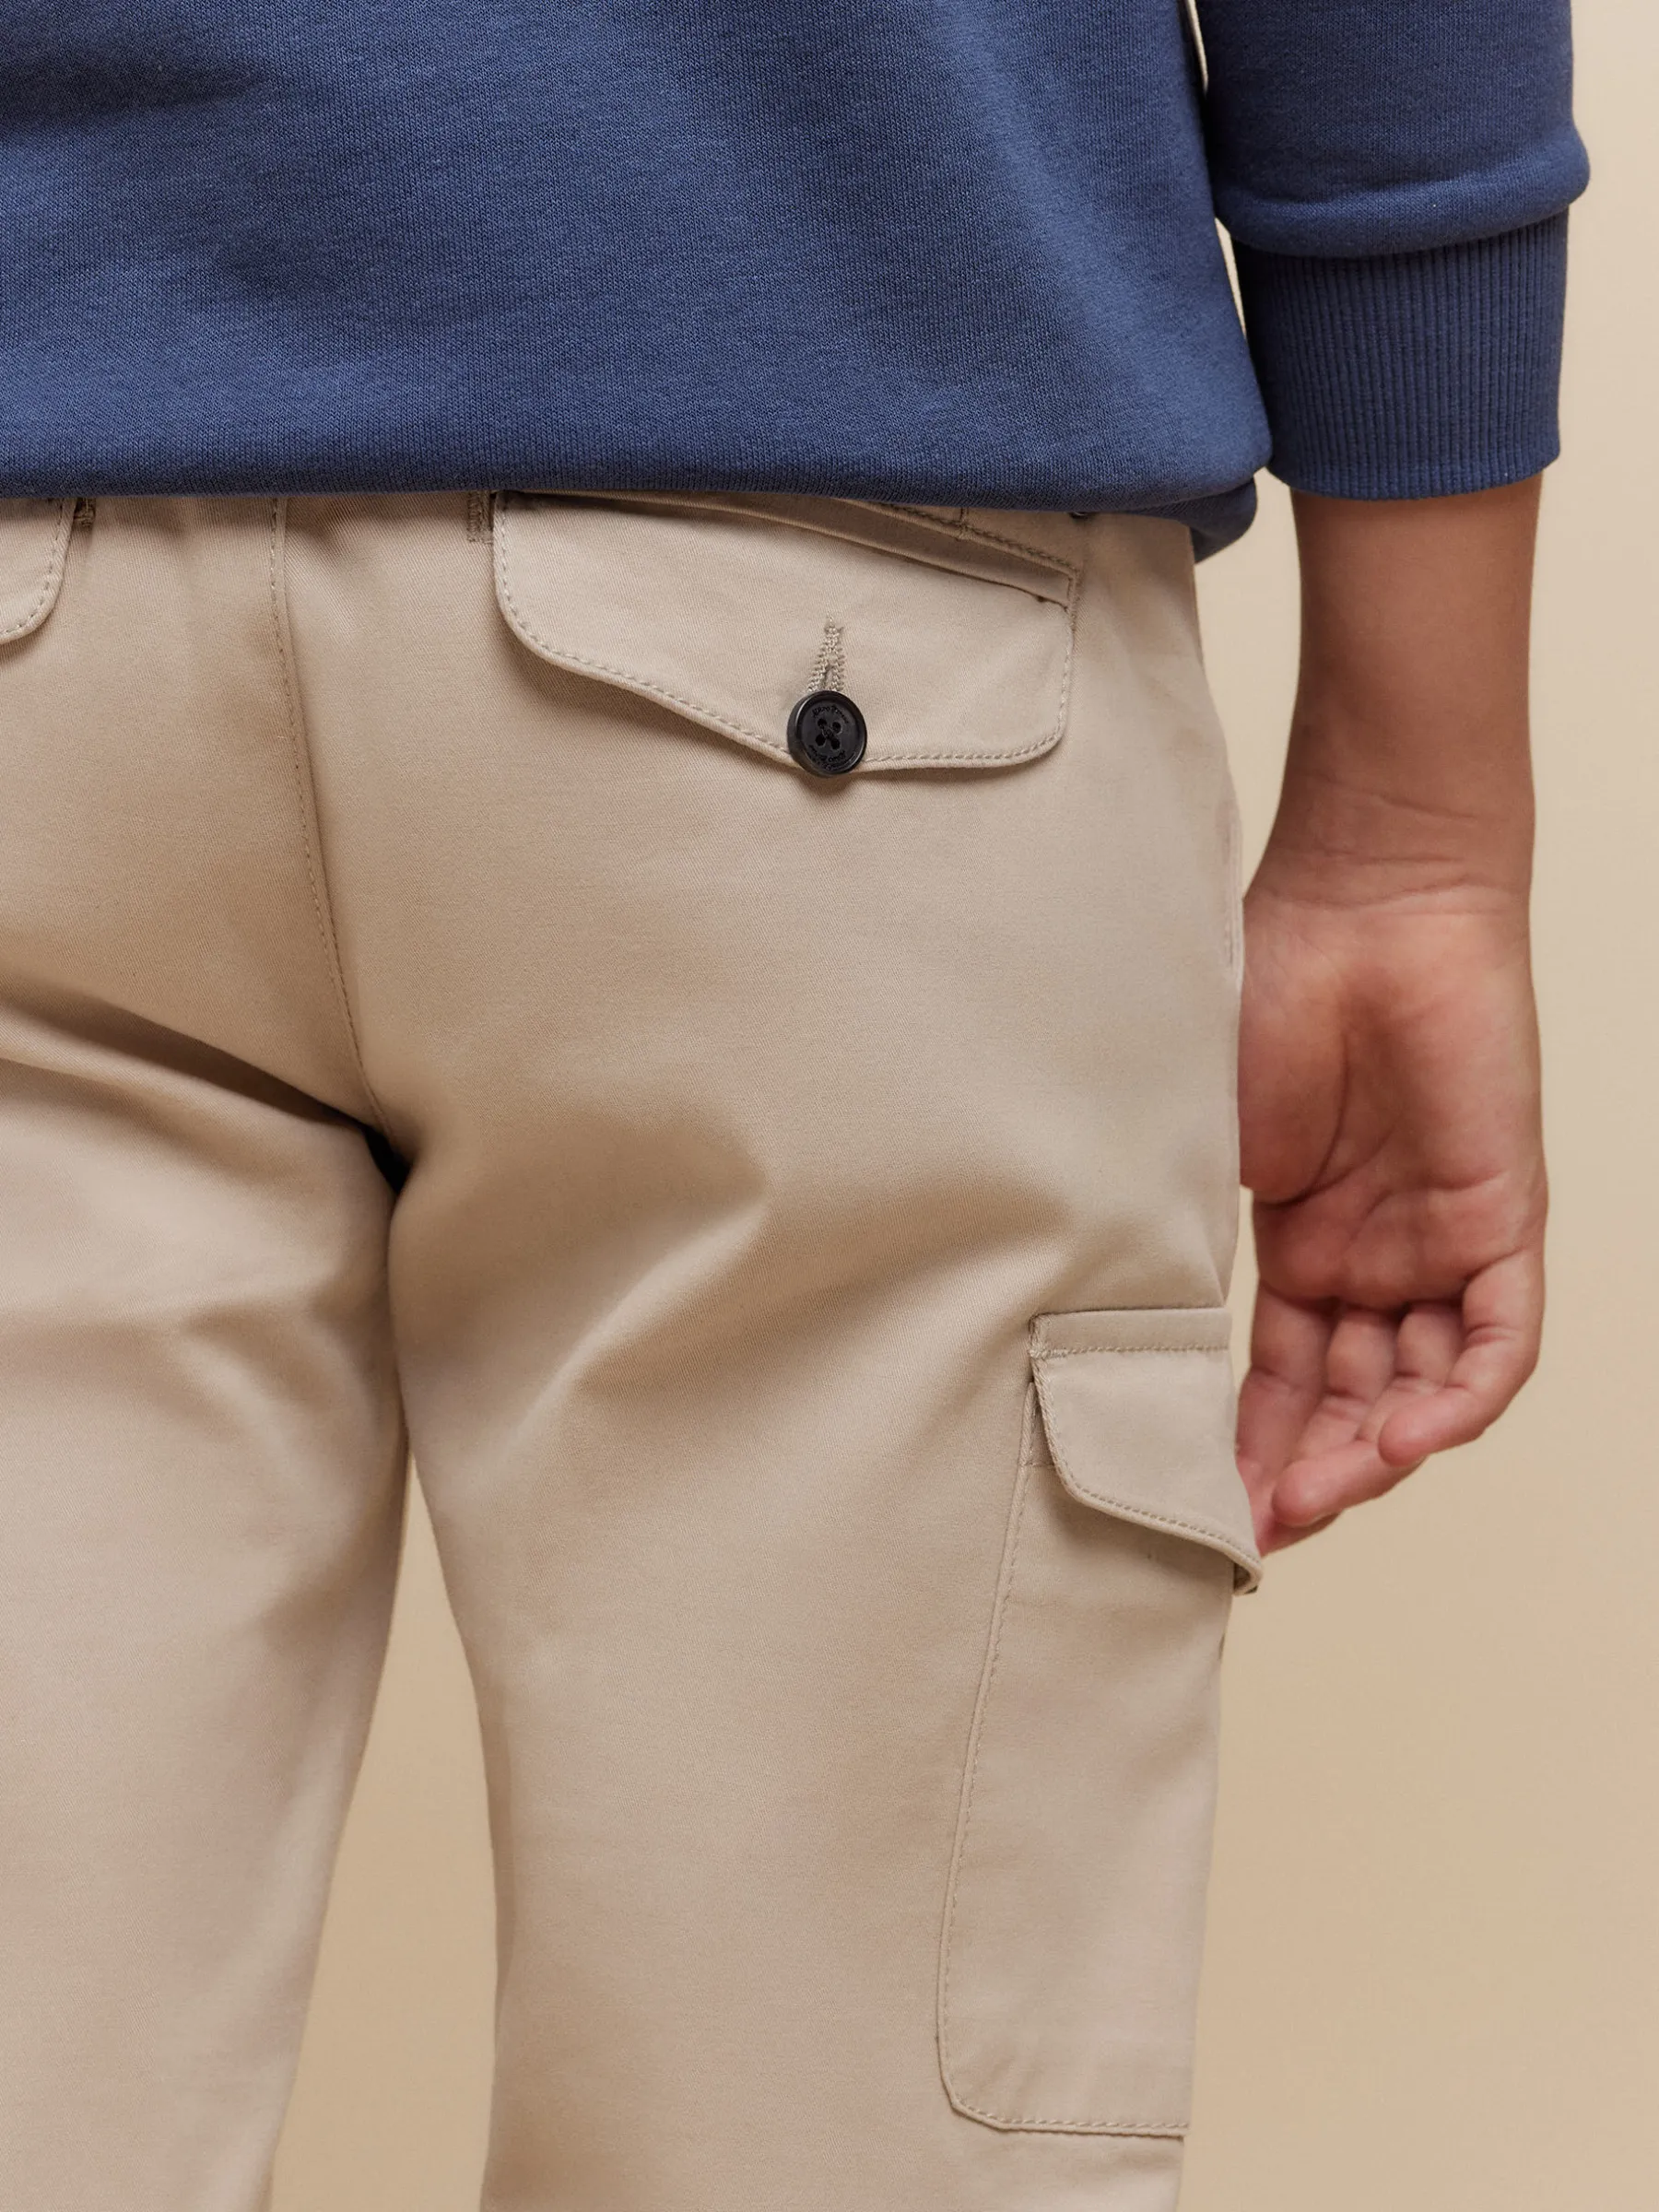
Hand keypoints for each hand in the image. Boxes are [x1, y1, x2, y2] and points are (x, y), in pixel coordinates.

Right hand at [1236, 867, 1544, 1552]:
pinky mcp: (1504, 1218)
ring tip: (1314, 1501)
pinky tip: (1401, 1442)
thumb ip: (1181, 1236)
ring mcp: (1440, 1242)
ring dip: (1372, 1455)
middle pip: (1351, 1402)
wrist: (1359, 900)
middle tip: (1255, 1524)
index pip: (1281, 1378)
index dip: (1246, 1447)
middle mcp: (1376, 1257)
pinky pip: (1497, 1342)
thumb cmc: (1268, 989)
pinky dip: (1456, 1400)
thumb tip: (1113, 1340)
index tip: (1200, 1506)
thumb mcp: (1202, 1141)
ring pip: (1421, 1388)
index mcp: (1303, 1243)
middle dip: (1307, 1474)